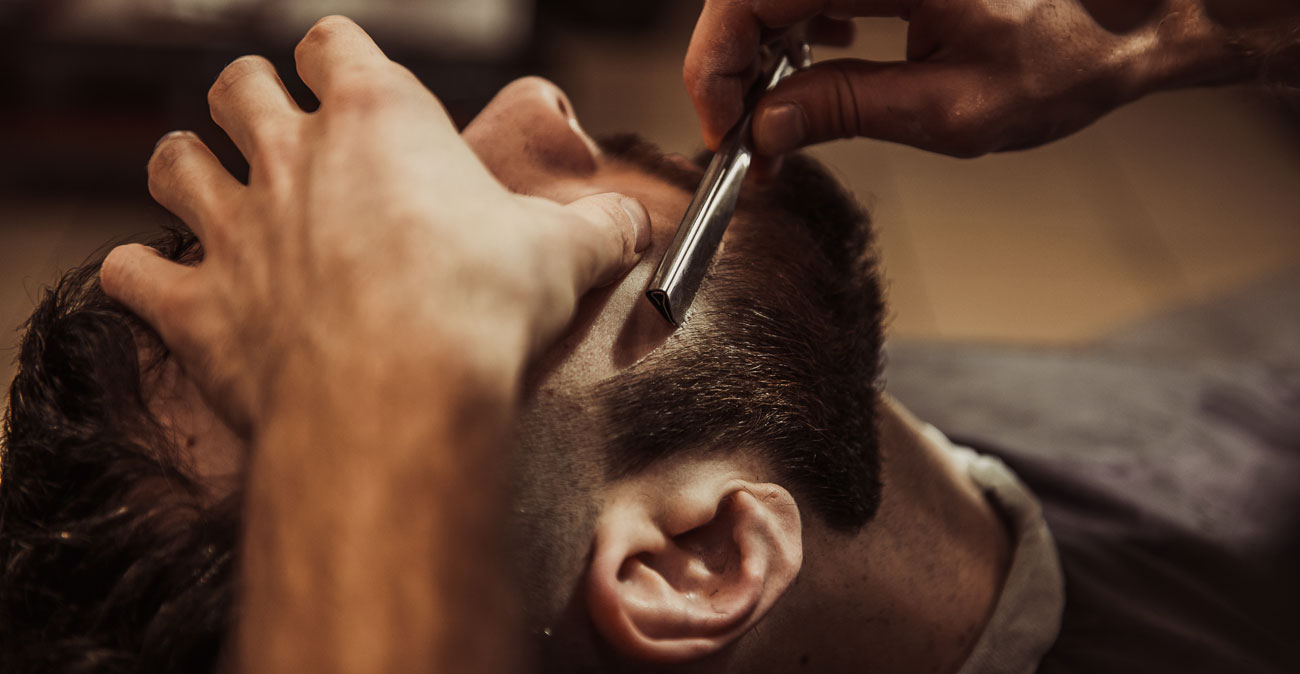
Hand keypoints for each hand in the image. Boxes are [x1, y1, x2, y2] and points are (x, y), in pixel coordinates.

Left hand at [100, 16, 648, 431]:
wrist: (399, 393)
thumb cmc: (478, 307)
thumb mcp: (562, 255)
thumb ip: (598, 228)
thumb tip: (633, 222)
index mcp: (376, 120)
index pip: (334, 44)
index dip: (338, 59)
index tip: (351, 82)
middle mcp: (290, 157)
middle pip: (237, 87)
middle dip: (251, 101)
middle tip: (275, 132)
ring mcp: (233, 227)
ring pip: (173, 161)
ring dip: (187, 169)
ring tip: (209, 188)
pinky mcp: (195, 305)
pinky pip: (134, 272)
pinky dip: (139, 275)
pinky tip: (154, 283)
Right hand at [684, 0, 1253, 156]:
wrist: (1135, 12)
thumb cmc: (1069, 56)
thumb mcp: (956, 108)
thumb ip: (848, 109)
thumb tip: (764, 128)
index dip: (717, 65)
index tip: (725, 130)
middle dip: (731, 62)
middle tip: (742, 134)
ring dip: (760, 42)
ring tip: (776, 108)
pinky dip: (799, 17)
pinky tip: (821, 49)